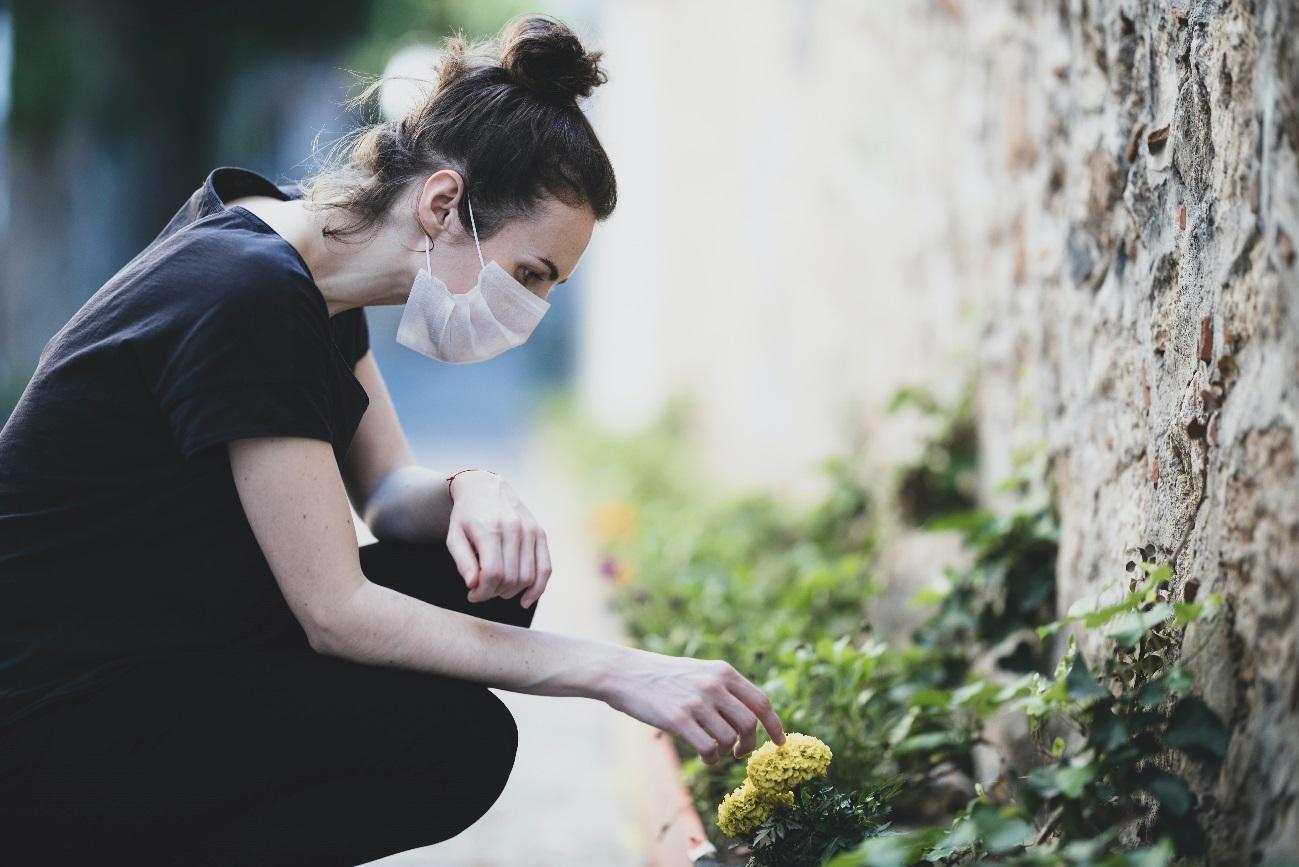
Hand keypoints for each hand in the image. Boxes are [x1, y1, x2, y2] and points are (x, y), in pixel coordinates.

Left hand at [445, 470, 552, 607]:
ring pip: (528, 576)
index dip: (482, 592)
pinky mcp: (540, 533)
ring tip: (497, 590)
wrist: (484, 487)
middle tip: (482, 592)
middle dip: (495, 593)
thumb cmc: (466, 517)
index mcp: (490, 528)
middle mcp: (514, 528)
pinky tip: (526, 600)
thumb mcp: (454, 537)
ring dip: (512, 592)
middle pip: (511, 578)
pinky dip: (538, 588)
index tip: (472, 595)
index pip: (493, 573)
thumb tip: (474, 585)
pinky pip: (546, 567)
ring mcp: (530, 530)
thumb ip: (463, 562)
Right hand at [601, 648, 785, 764]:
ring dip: (726, 753)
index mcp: (722, 671)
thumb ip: (724, 688)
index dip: (774, 725)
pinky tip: (703, 754)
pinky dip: (711, 758)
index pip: (761, 701)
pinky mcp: (678, 720)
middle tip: (739, 753)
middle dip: (749, 744)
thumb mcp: (698, 671)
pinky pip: (708, 748)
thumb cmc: (662, 676)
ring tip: (714, 752)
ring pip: (729, 739)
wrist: (624, 673)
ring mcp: (696, 702)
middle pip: (749, 723)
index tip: (780, 742)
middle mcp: (713, 685)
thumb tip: (750, 716)